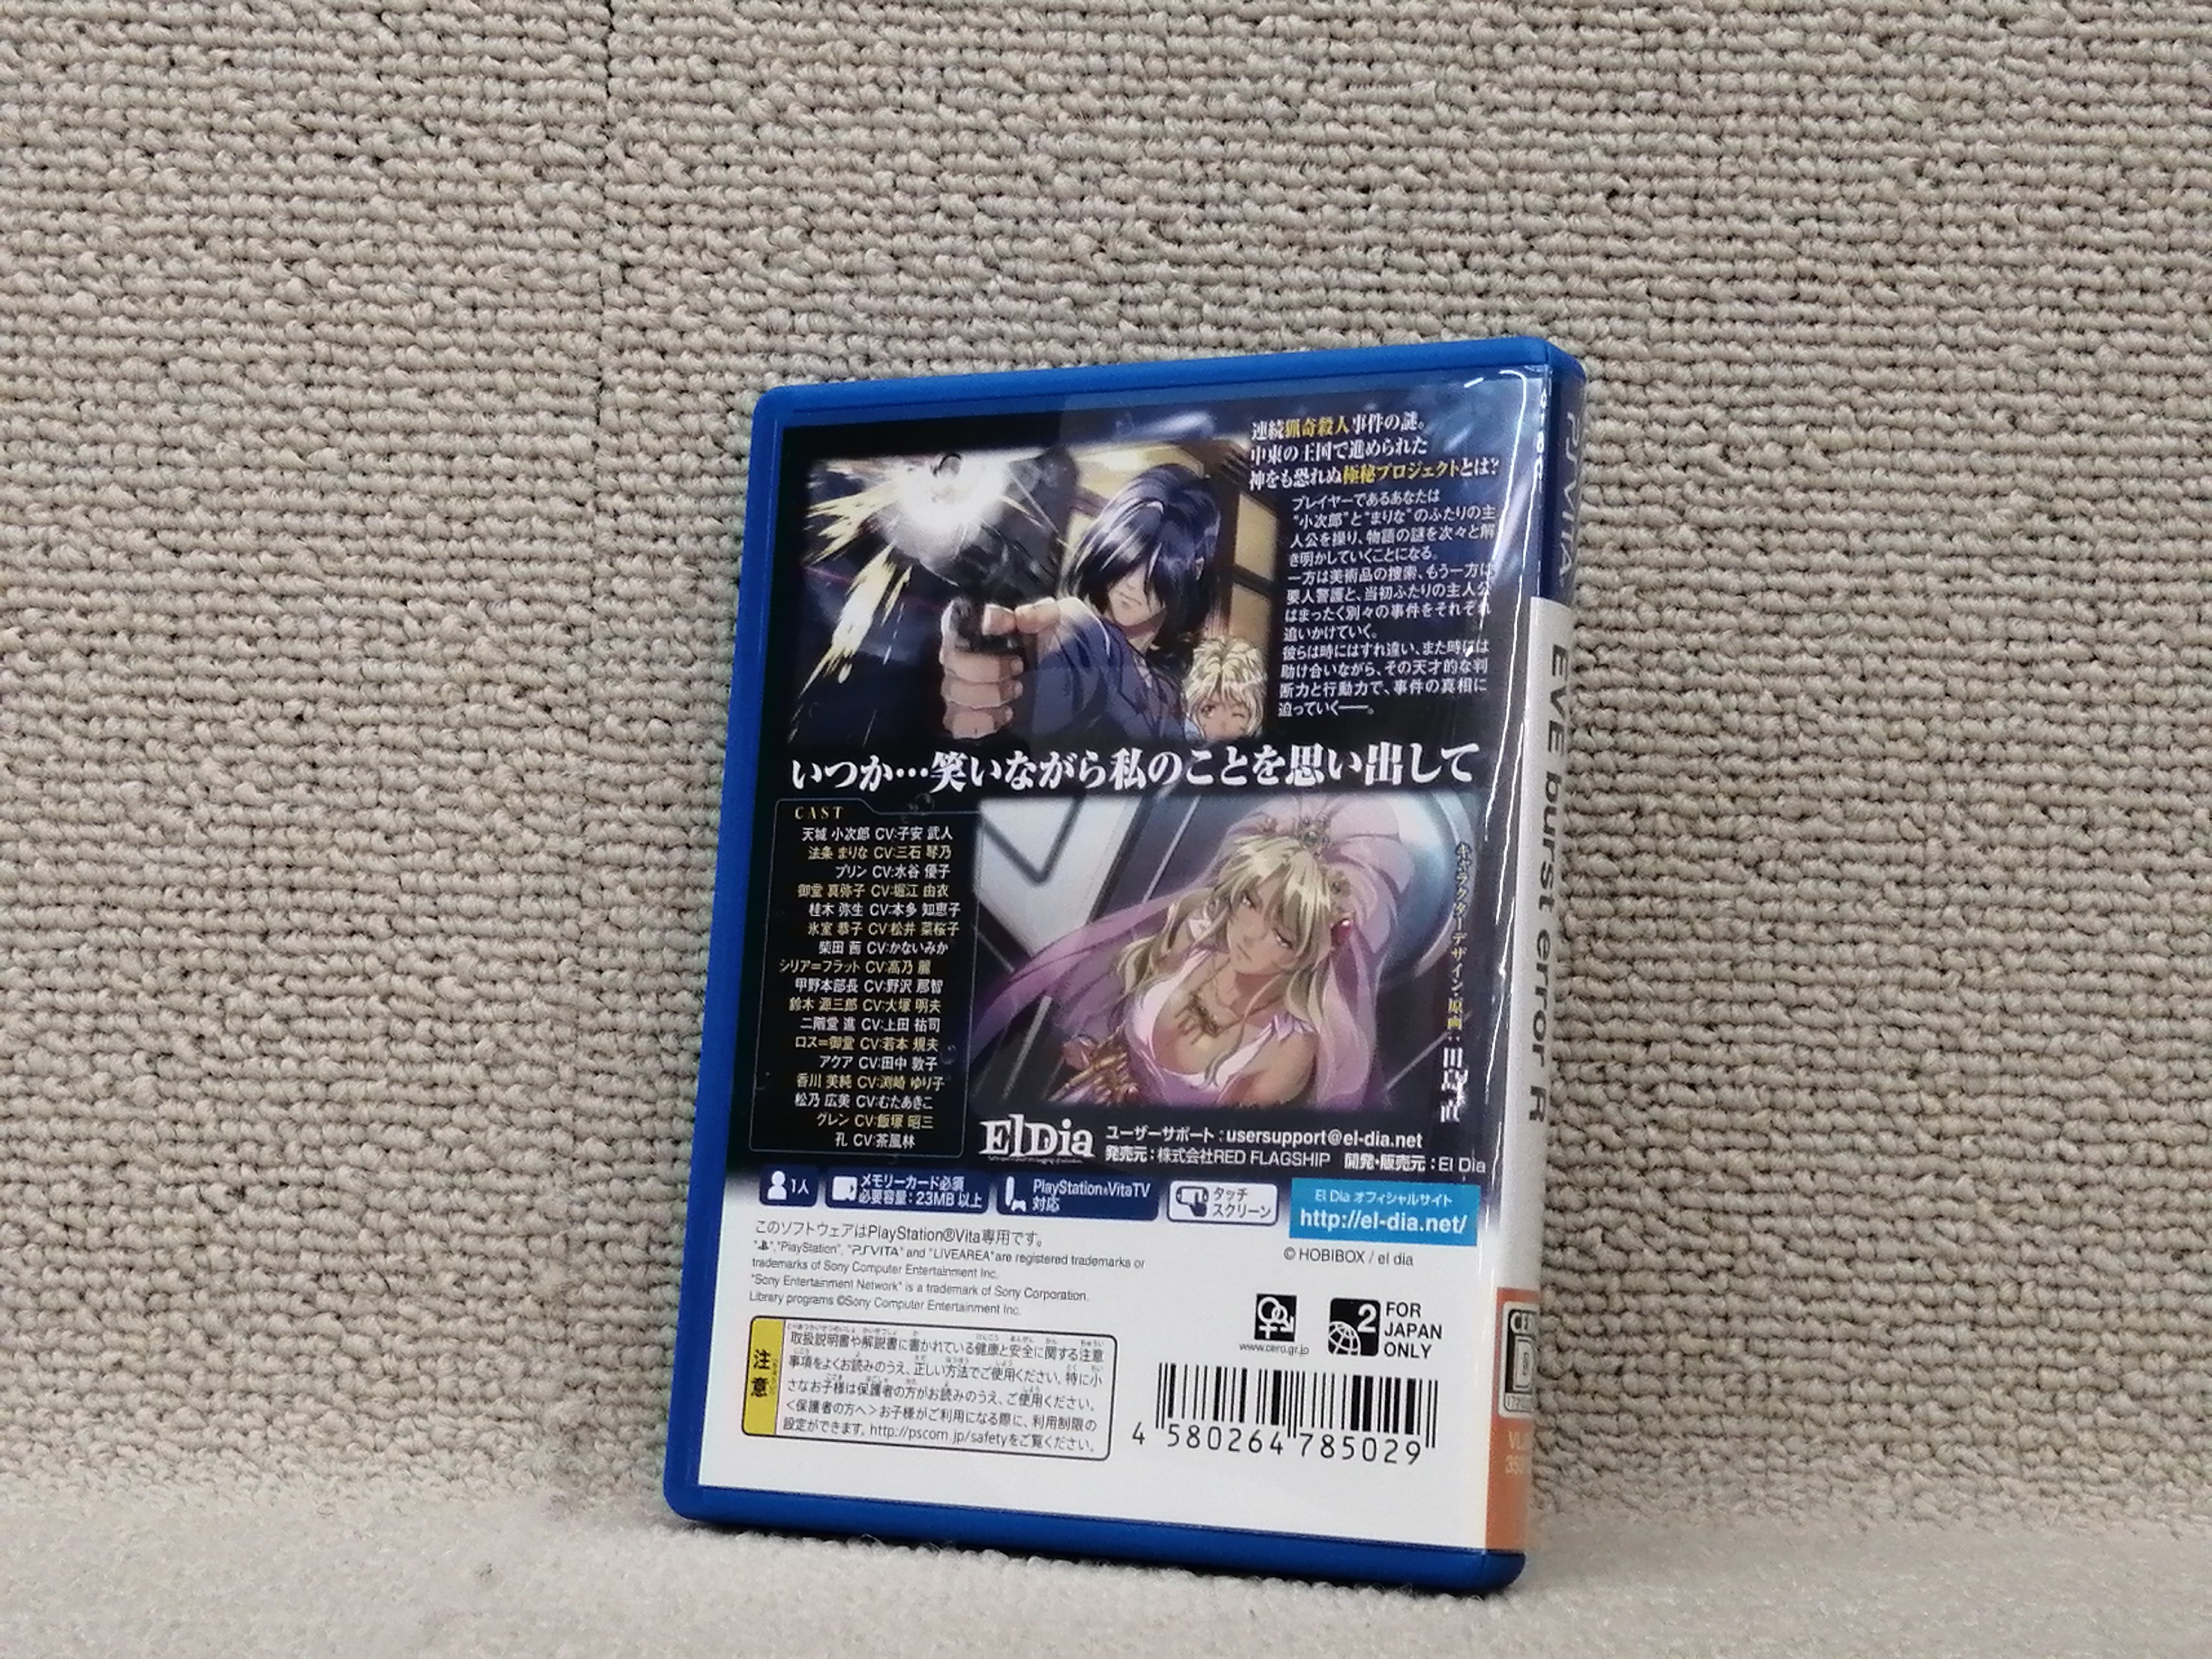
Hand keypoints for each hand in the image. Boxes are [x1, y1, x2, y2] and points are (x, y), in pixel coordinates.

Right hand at [938, 597, 1076, 737]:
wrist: (1086, 683)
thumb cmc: (1066, 644)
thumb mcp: (1063, 619)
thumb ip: (1041, 613)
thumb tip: (1019, 617)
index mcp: (983, 627)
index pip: (958, 617)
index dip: (979, 623)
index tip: (1009, 625)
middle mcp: (966, 656)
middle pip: (952, 661)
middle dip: (986, 668)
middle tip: (1018, 669)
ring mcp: (965, 689)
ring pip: (953, 691)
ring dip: (986, 694)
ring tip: (1017, 692)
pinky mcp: (972, 718)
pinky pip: (957, 722)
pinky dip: (978, 721)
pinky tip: (1004, 716)